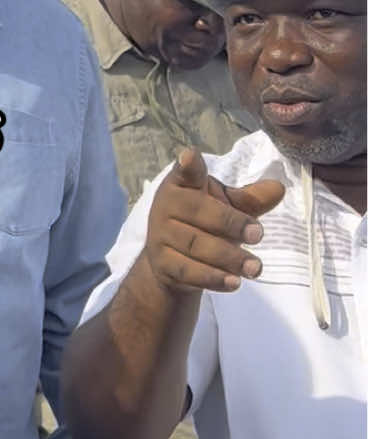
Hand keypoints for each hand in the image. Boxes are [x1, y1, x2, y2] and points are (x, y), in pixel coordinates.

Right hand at [144, 147, 284, 296]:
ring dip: (229, 257)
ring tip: (256, 267)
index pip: (185, 172)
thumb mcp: (226, 208)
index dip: (188, 164)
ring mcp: (160, 236)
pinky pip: (188, 271)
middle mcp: (165, 206)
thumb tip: (279, 188)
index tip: (191, 156)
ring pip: (196, 245)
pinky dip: (213, 278)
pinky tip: (234, 282)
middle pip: (198, 212)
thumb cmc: (203, 225)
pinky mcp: (162, 264)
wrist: (171, 264)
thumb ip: (249, 200)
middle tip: (259, 234)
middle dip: (230, 223)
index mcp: (182, 185)